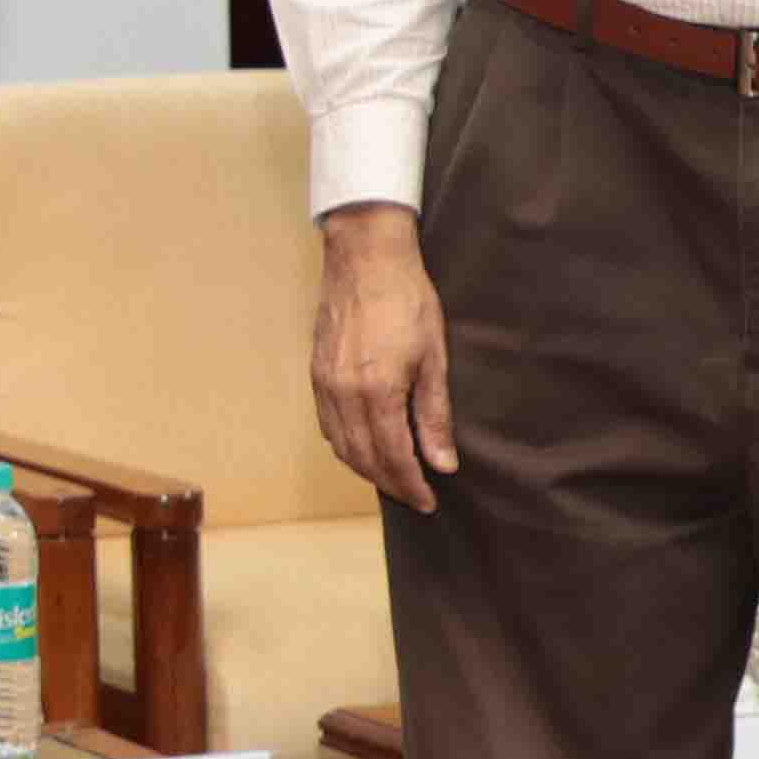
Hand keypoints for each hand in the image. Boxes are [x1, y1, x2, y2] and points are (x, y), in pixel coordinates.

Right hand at [311, 202, 458, 513]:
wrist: (365, 257)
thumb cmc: (407, 300)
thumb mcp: (434, 357)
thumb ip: (434, 414)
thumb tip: (443, 462)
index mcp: (378, 392)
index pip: (394, 457)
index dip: (411, 485)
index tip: (428, 500)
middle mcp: (344, 395)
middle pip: (363, 458)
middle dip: (389, 483)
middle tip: (413, 495)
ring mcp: (325, 384)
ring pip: (340, 446)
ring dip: (365, 468)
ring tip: (391, 475)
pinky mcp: (316, 373)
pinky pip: (326, 424)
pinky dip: (345, 444)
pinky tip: (362, 444)